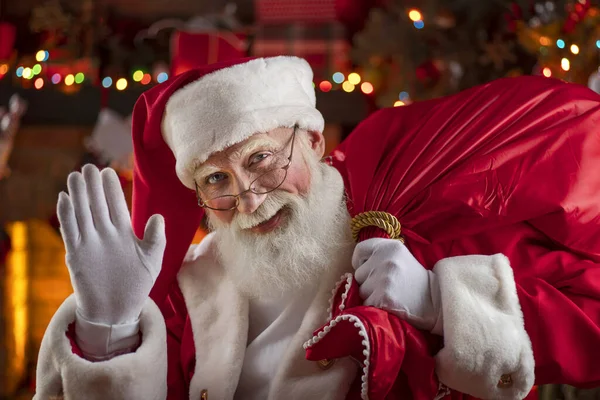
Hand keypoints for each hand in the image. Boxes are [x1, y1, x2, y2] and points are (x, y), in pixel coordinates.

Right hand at [58, 164, 165, 325]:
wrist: (118, 310)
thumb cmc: (137, 284)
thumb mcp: (152, 260)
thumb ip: (156, 239)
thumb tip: (158, 217)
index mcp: (123, 233)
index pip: (116, 205)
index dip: (112, 189)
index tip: (109, 171)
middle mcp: (104, 234)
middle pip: (97, 205)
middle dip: (93, 186)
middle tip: (89, 167)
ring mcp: (89, 243)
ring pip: (82, 213)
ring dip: (78, 195)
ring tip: (75, 176)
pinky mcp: (76, 255)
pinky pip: (70, 231)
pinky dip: (66, 216)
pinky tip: (63, 199)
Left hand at [352, 238, 442, 333]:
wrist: (434, 302)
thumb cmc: (413, 280)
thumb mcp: (400, 257)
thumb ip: (379, 255)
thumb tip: (356, 264)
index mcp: (390, 246)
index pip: (360, 249)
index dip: (360, 261)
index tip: (367, 269)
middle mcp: (386, 259)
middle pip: (359, 274)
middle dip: (368, 282)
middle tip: (386, 285)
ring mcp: (384, 279)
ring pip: (361, 291)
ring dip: (370, 295)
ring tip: (389, 295)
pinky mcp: (383, 297)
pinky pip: (366, 304)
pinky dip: (374, 307)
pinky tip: (388, 305)